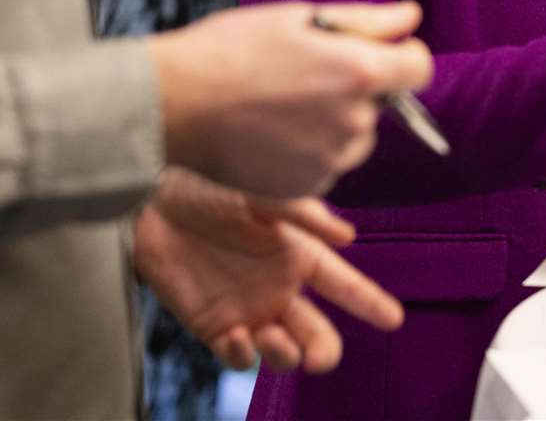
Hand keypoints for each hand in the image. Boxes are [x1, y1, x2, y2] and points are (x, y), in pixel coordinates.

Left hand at [134, 168, 401, 373]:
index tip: (394, 319)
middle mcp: (279, 288)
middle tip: (321, 359)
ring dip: (283, 355)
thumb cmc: (211, 185)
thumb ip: (304, 215)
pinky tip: (238, 336)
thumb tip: (349, 237)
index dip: (369, 301)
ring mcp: (247, 309)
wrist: (152, 198)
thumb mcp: (262, 192)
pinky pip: (237, 356)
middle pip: (316, 332)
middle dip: (324, 351)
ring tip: (270, 335)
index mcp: (298, 254)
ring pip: (281, 352)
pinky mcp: (213, 325)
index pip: (343, 284)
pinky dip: (242, 355)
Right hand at [150, 1, 431, 197]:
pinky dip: (309, 152)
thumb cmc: (232, 50)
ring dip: (334, 122)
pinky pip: (327, 166)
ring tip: (280, 105)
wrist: (173, 104)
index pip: (419, 67)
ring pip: (354, 138)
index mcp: (360, 72)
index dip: (401, 55)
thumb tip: (412, 18)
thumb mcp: (299, 18)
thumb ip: (367, 21)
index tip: (374, 50)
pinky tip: (270, 133)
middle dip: (356, 88)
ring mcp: (333, 160)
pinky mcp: (308, 189)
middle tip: (301, 75)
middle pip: (381, 104)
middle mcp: (356, 121)